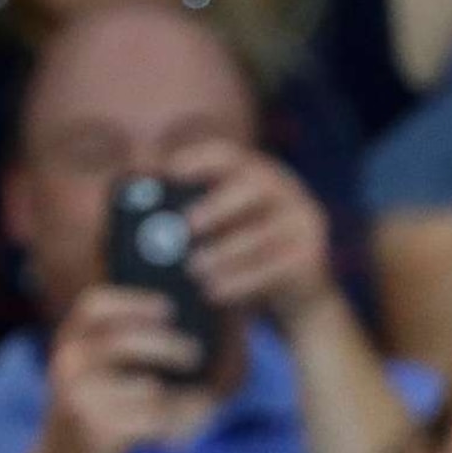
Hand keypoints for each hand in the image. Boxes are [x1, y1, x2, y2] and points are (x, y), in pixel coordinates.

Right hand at [29, 285, 208, 452]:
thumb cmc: (94, 417)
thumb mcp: (95, 377)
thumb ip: (123, 353)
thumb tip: (189, 341)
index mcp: (69, 343)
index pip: (95, 306)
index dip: (134, 302)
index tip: (168, 309)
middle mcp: (68, 364)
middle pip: (127, 340)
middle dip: (169, 345)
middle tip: (195, 355)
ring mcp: (80, 396)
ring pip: (149, 387)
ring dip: (182, 400)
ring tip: (198, 408)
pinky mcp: (97, 429)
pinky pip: (153, 420)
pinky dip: (175, 427)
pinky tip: (179, 438)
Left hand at [177, 139, 335, 328]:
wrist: (303, 297)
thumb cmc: (249, 257)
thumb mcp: (227, 229)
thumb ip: (196, 214)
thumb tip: (140, 208)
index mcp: (263, 174)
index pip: (230, 155)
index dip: (198, 160)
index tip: (169, 173)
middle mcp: (289, 192)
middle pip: (253, 187)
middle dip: (216, 206)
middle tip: (185, 227)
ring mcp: (305, 224)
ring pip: (261, 234)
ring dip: (223, 253)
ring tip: (194, 271)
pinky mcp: (312, 258)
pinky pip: (273, 268)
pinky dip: (241, 282)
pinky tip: (215, 292)